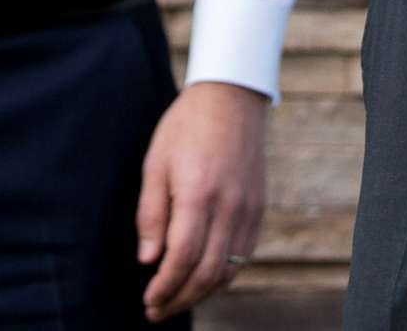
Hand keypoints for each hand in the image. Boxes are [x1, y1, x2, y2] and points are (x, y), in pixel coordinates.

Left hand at [136, 81, 268, 320]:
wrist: (231, 97)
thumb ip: (151, 215)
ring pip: (229, 269)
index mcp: (199, 194)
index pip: (183, 258)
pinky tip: (202, 277)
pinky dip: (223, 274)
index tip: (148, 301)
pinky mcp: (259, 208)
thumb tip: (149, 260)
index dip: (164, 287)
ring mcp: (248, 209)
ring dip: (202, 292)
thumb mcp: (155, 164)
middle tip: (157, 311)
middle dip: (180, 299)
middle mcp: (229, 207)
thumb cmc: (186, 127)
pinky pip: (243, 254)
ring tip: (177, 300)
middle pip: (208, 273)